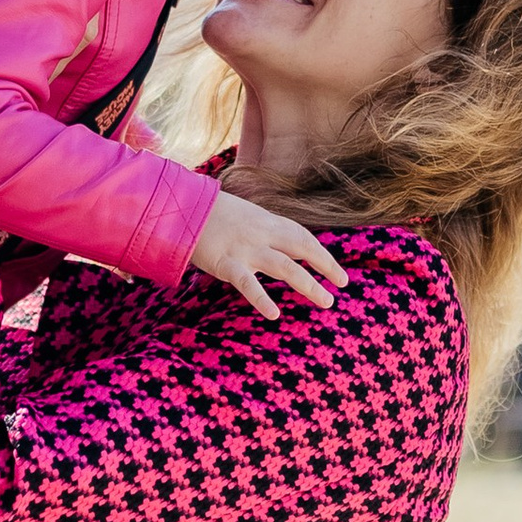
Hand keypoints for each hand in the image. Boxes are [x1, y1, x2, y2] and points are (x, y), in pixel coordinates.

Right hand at [189, 191, 349, 318]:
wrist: (179, 207)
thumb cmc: (209, 214)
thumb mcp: (243, 216)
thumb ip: (262, 230)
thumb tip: (280, 246)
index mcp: (266, 221)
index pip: (301, 236)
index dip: (321, 253)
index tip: (336, 270)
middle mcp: (261, 233)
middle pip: (302, 248)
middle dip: (325, 265)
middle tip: (342, 283)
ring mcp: (245, 249)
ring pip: (285, 267)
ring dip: (309, 284)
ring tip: (326, 301)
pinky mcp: (226, 263)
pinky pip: (247, 284)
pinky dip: (262, 299)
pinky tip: (274, 314)